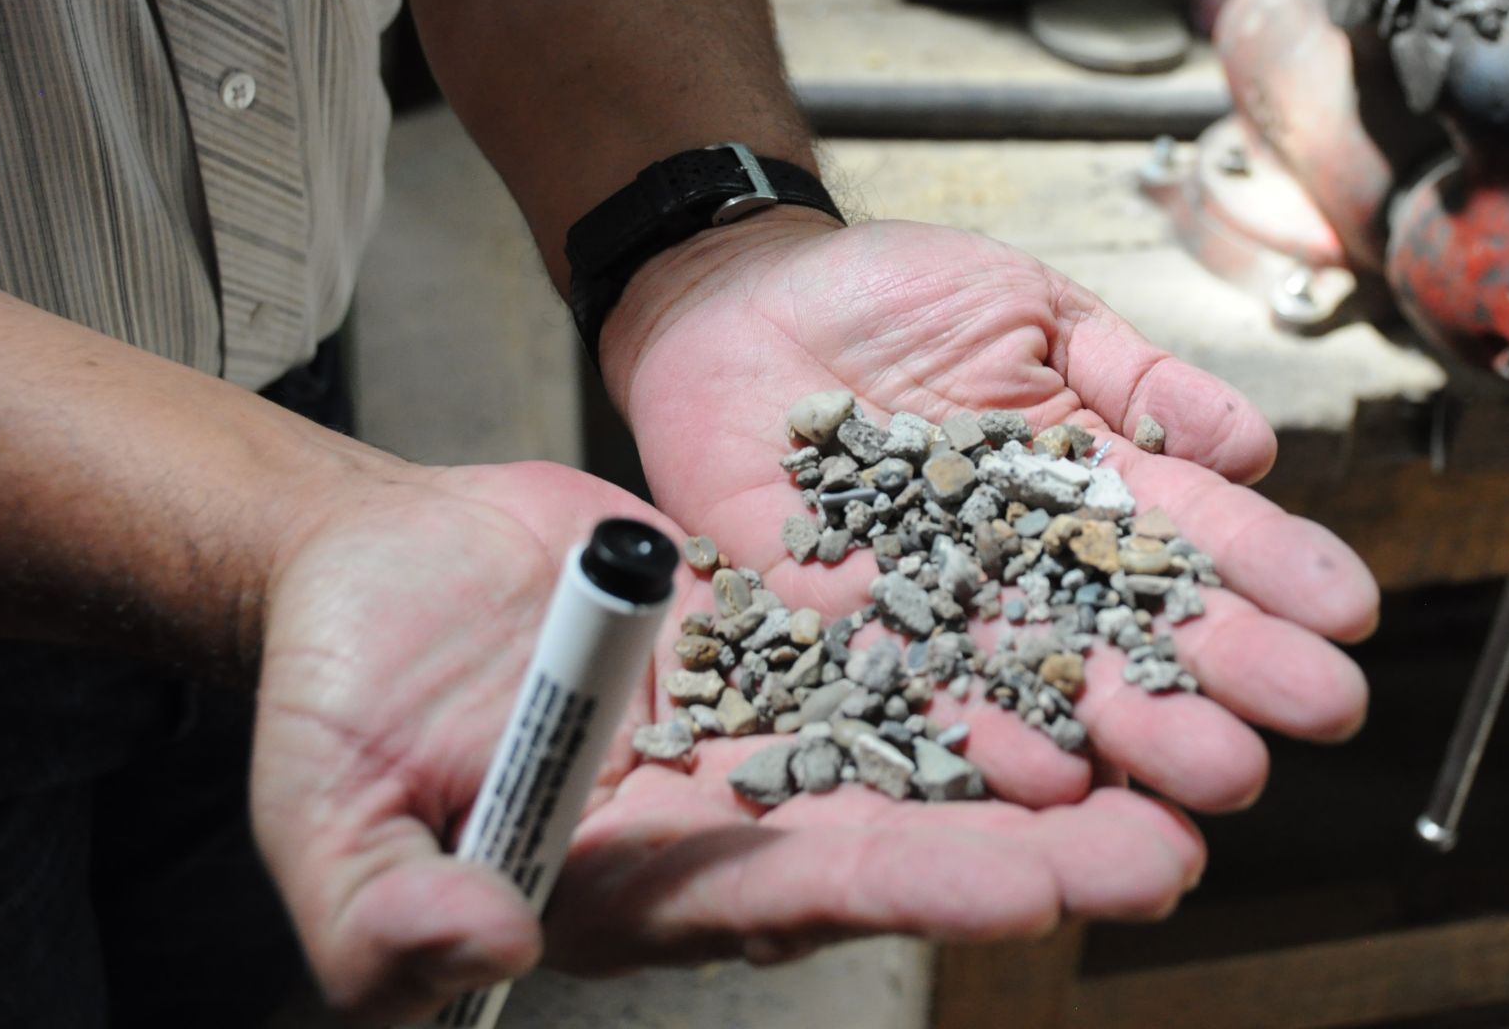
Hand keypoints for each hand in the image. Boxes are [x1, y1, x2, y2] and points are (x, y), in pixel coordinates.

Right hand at [251, 460, 1203, 1021]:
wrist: (367, 567)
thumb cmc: (336, 703)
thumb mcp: (330, 818)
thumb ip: (390, 908)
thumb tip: (485, 942)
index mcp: (646, 880)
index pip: (806, 891)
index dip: (921, 887)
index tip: (1040, 884)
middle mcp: (728, 814)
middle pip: (905, 826)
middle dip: (1040, 839)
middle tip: (1178, 837)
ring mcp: (761, 716)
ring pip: (922, 729)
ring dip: (1044, 734)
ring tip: (1176, 733)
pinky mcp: (770, 628)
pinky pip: (886, 627)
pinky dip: (974, 626)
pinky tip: (1076, 613)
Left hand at [602, 212, 1378, 813]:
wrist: (738, 297)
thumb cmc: (885, 293)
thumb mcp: (1029, 307)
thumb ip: (1134, 375)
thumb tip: (1252, 446)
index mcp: (1084, 482)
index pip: (1194, 534)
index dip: (1271, 571)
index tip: (1346, 610)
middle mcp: (1025, 560)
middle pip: (1136, 625)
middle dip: (1229, 670)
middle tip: (1316, 712)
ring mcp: (940, 601)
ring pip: (1047, 678)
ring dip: (1132, 730)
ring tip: (1214, 770)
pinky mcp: (844, 630)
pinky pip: (916, 692)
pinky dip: (980, 737)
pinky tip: (1053, 779)